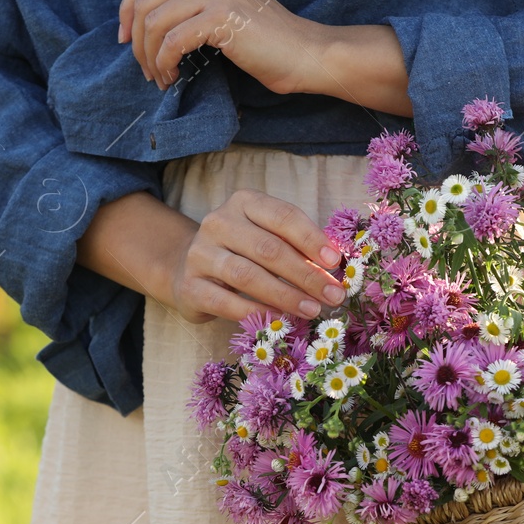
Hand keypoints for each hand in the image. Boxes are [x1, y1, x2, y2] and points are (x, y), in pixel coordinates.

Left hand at [118, 0, 319, 94]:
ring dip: (150, 56)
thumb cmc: (260, 38)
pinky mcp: (222, 15)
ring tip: (160, 77)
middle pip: (144, 0)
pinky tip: (173, 77)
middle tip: (145, 68)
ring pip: (155, 21)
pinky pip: (173, 40)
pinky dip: (165, 63)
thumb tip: (137, 11)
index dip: (126, 8)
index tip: (127, 38)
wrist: (301, 52)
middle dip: (137, 40)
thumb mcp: (219, 5)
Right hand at [168, 189, 346, 324]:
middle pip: (268, 248)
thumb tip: (334, 267)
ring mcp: (201, 254)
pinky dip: (256, 312)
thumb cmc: (242, 252)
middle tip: (333, 295)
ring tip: (312, 309)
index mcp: (244, 203)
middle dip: (306, 274)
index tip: (335, 262)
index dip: (311, 239)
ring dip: (285, 295)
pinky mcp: (190, 286)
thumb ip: (295, 245)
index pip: (283, 217)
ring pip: (247, 275)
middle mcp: (219, 222)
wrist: (188, 269)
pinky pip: (226, 302)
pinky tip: (280, 320)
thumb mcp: (267, 236)